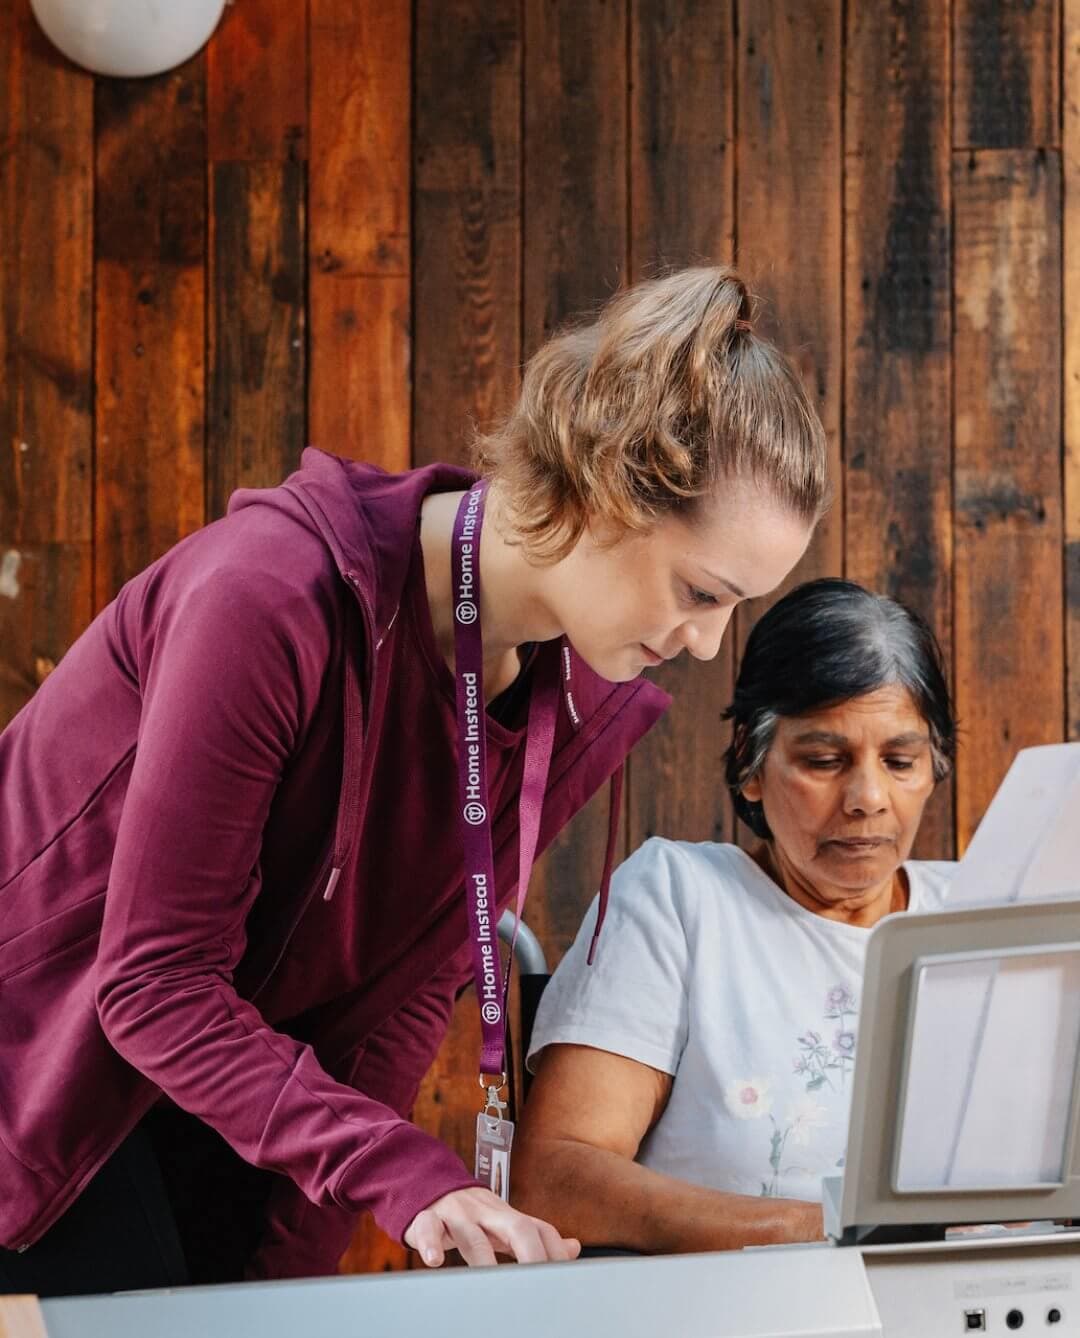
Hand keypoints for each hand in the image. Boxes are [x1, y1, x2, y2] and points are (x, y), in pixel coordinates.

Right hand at [404, 1186, 580, 1267]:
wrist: (427, 1183)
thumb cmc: (469, 1212)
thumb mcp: (503, 1222)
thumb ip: (536, 1236)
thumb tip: (574, 1248)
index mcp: (506, 1215)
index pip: (539, 1229)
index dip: (554, 1252)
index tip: (561, 1279)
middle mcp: (486, 1211)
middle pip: (516, 1226)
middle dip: (531, 1254)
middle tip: (535, 1284)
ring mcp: (457, 1213)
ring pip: (473, 1235)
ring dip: (483, 1259)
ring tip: (491, 1282)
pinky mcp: (427, 1217)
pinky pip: (428, 1228)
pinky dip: (430, 1244)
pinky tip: (435, 1261)